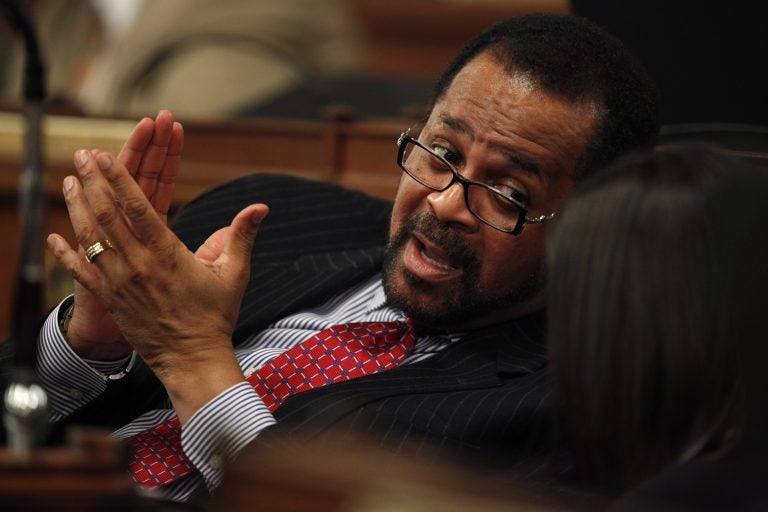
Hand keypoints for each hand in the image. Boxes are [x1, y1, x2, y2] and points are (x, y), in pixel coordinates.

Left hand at [47, 150, 268, 422]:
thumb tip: (260, 207)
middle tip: (82, 156)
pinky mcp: (111, 299)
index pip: (137, 207)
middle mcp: (138, 264)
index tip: (105, 156)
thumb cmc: (215, 316)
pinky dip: (65, 254)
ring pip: (91, 238)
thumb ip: (241, 235)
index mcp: (167, 253)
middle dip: (93, 182)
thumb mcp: (234, 273)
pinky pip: (81, 273)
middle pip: (108, 215)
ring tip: (68, 181)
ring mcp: (120, 282)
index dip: (119, 178)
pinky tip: (52, 237)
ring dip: (77, 207)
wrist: (192, 359)